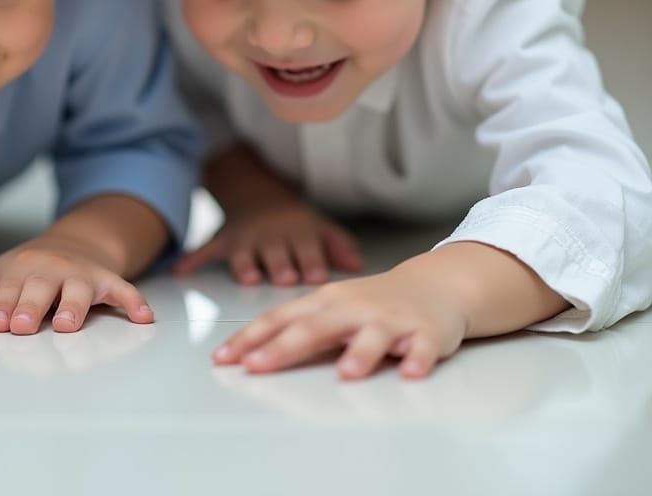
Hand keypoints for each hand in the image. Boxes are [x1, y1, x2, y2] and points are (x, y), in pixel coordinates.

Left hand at [0, 232, 154, 334]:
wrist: (74, 243)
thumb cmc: (29, 269)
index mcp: (21, 269)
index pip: (8, 289)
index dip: (1, 305)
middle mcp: (52, 270)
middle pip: (40, 288)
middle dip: (31, 306)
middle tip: (23, 326)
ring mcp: (81, 275)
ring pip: (79, 290)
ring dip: (73, 306)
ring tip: (68, 324)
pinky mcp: (107, 281)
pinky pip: (123, 290)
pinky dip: (134, 301)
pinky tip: (143, 316)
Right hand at [175, 198, 362, 285]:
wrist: (257, 194)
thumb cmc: (294, 223)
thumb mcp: (319, 227)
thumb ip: (338, 245)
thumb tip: (358, 263)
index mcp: (297, 233)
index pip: (307, 248)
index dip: (312, 260)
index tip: (316, 274)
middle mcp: (270, 236)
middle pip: (276, 252)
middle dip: (279, 264)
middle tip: (284, 277)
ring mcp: (245, 238)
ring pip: (245, 253)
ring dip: (246, 264)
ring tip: (247, 276)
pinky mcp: (222, 241)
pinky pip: (205, 249)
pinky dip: (192, 260)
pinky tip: (181, 270)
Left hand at [212, 264, 469, 379]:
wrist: (436, 284)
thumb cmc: (374, 301)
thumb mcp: (332, 307)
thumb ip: (298, 328)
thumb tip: (251, 351)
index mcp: (326, 301)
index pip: (281, 318)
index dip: (251, 337)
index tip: (223, 357)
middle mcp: (354, 307)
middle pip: (316, 327)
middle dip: (284, 347)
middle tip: (255, 366)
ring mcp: (392, 318)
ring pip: (374, 335)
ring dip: (361, 354)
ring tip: (346, 374)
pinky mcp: (427, 332)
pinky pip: (423, 347)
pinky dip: (417, 358)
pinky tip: (410, 372)